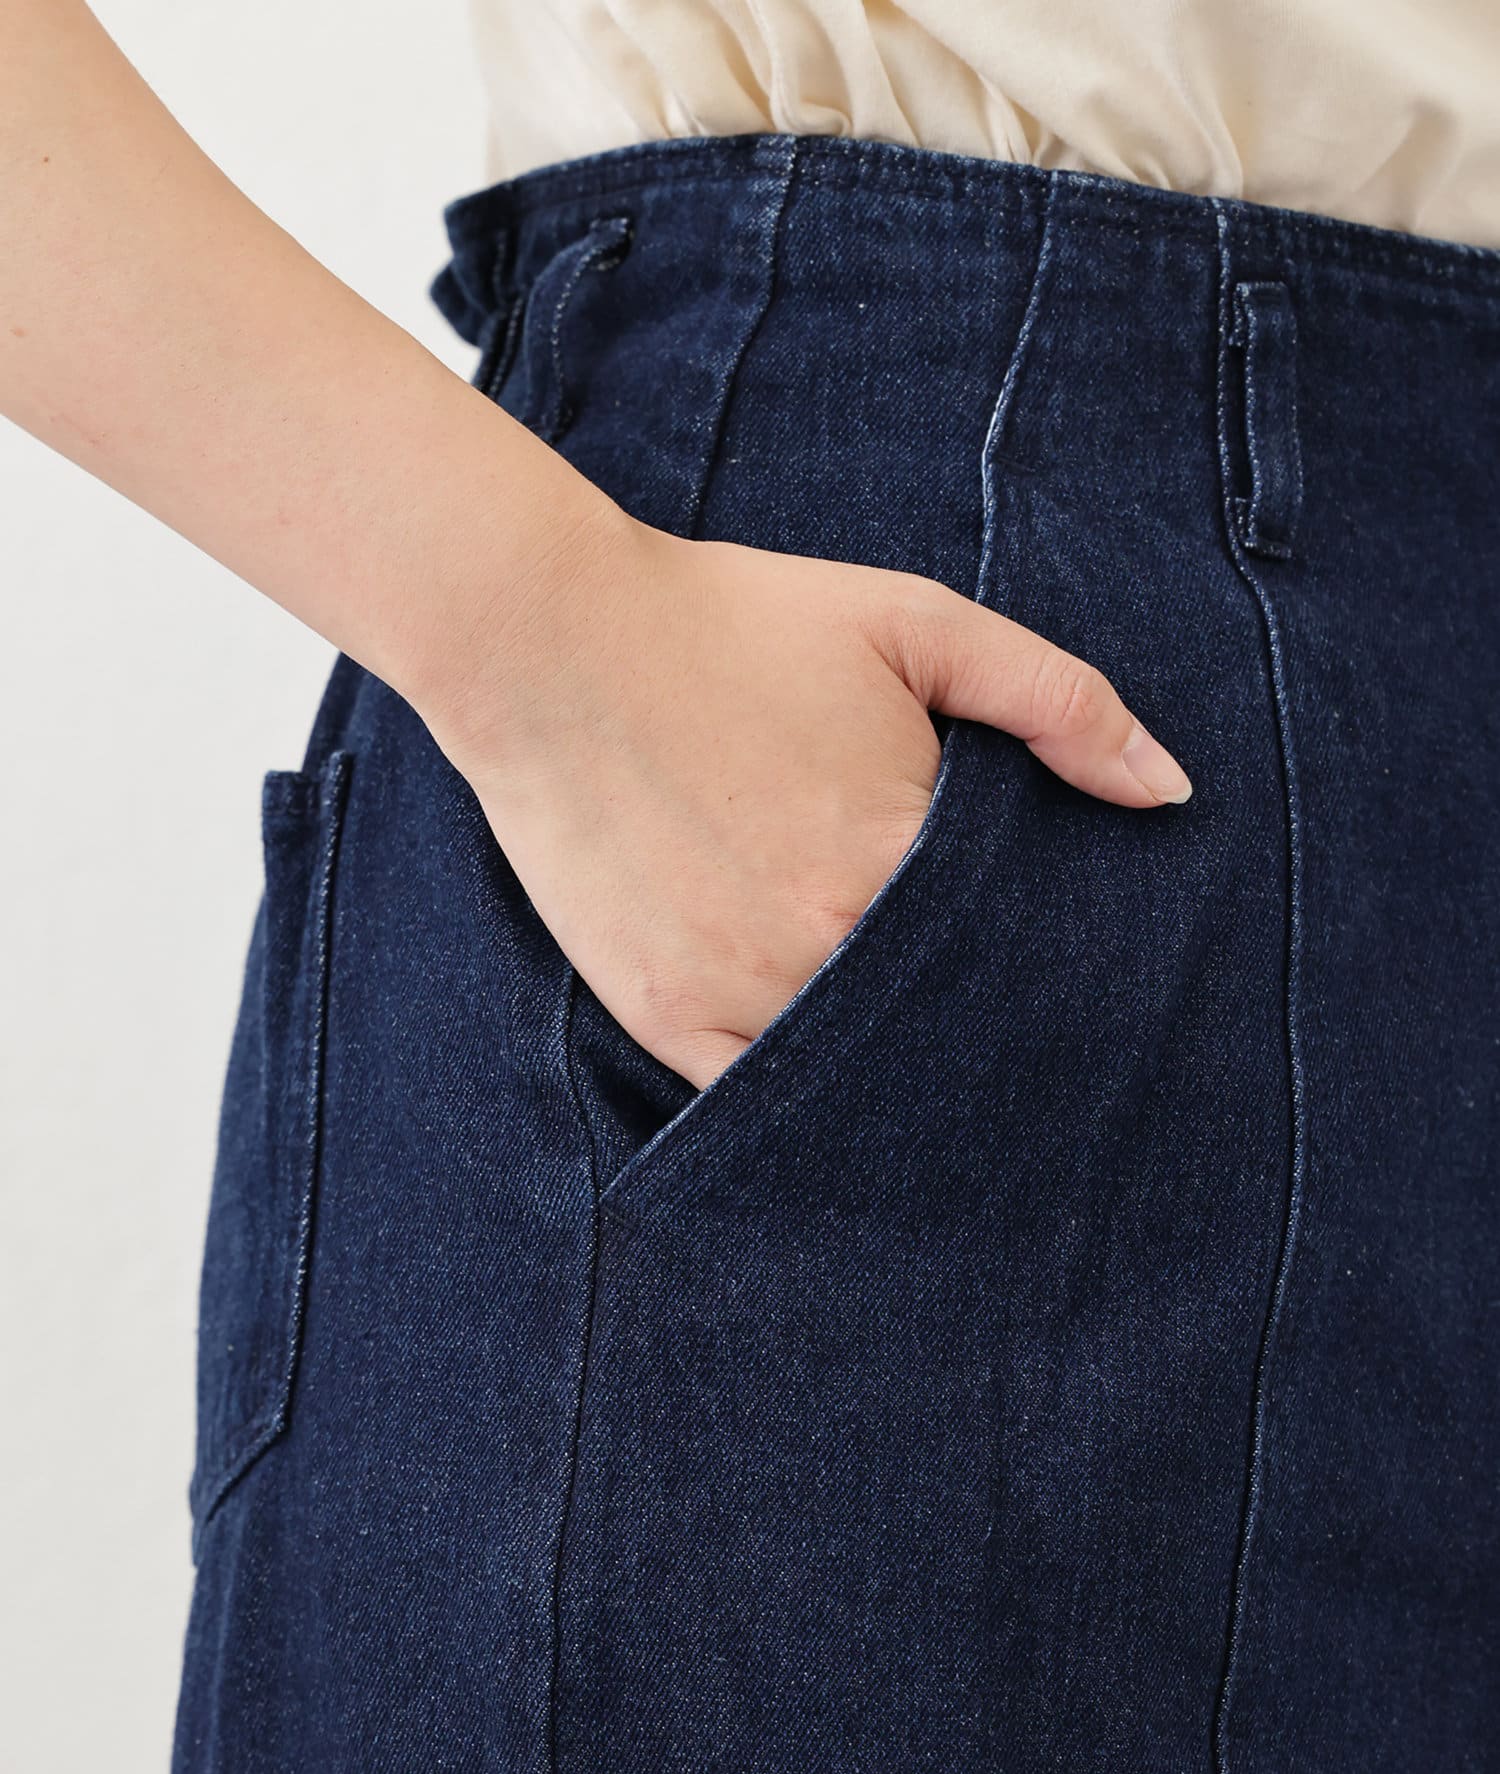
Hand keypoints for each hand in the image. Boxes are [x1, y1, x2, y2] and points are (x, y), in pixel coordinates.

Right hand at [428, 504, 1191, 1092]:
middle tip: (1030, 1057)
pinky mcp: (660, 1016)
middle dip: (986, 1030)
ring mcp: (733, 993)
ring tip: (935, 1063)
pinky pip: (756, 1098)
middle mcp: (821, 947)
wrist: (548, 642)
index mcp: (898, 858)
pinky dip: (802, 1092)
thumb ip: (1056, 699)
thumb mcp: (912, 623)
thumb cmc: (734, 623)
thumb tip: (1169, 790)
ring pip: (856, 1075)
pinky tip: (834, 1071)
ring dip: (898, 1068)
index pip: (1018, 957)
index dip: (1048, 970)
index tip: (1082, 993)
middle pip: (945, 1027)